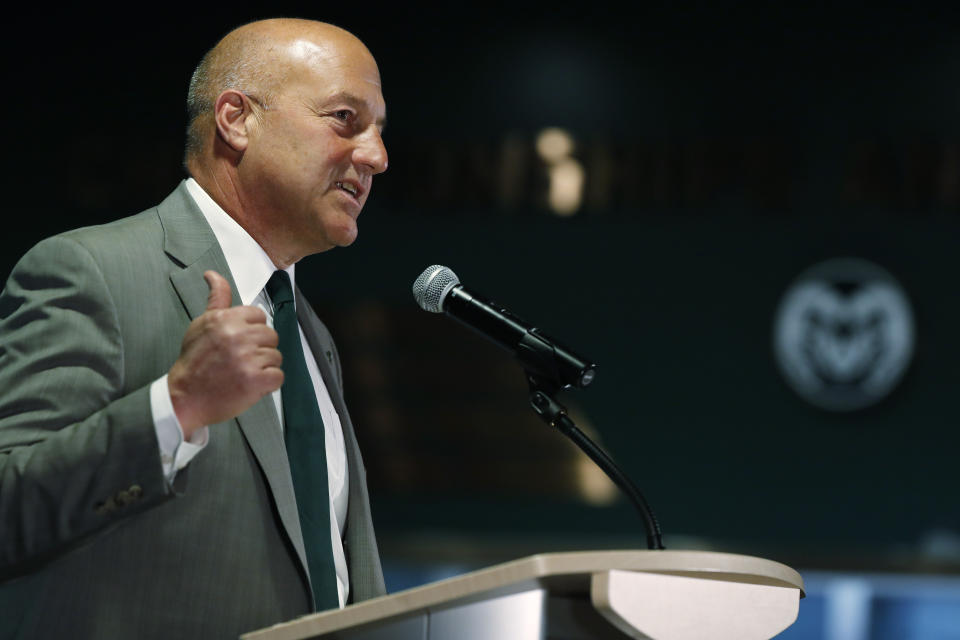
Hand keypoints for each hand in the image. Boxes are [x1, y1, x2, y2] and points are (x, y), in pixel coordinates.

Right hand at [167, 270, 282, 436]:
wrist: (185, 397)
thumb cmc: (195, 361)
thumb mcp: (202, 324)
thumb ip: (216, 299)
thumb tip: (212, 274)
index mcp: (226, 319)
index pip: (259, 316)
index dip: (252, 331)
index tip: (238, 342)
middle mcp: (238, 336)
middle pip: (271, 336)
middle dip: (259, 349)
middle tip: (239, 360)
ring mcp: (248, 358)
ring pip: (276, 356)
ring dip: (263, 367)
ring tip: (242, 372)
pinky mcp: (256, 380)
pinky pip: (278, 376)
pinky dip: (267, 384)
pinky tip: (249, 384)